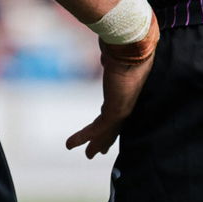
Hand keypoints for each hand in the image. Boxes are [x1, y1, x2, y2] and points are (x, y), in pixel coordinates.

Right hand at [66, 18, 158, 157]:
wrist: (132, 46)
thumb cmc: (126, 45)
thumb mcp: (113, 55)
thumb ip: (109, 59)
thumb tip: (105, 55)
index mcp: (128, 91)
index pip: (118, 111)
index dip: (112, 122)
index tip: (106, 128)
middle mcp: (127, 101)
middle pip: (116, 126)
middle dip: (107, 140)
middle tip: (99, 151)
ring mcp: (123, 108)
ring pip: (108, 132)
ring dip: (96, 144)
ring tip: (88, 156)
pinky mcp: (116, 110)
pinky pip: (96, 129)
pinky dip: (82, 137)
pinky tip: (70, 144)